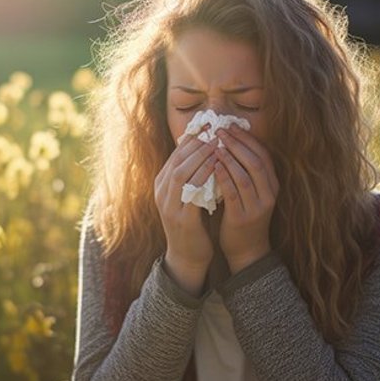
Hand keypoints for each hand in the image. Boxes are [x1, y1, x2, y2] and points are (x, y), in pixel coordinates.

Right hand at [154, 133, 220, 293]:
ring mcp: (169, 206)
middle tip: (214, 129)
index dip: (191, 138)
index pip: (175, 155)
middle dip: (196, 143)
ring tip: (217, 143)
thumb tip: (206, 148)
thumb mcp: (188, 195)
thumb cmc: (192, 222)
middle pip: (176, 160)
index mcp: (162, 185)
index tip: (208, 124)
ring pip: (181, 172)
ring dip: (200, 156)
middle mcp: (161, 193)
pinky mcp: (181, 218)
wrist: (187, 256)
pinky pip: (192, 191)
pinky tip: (218, 166)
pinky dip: (204, 176)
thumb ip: (192, 175)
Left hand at [214, 124, 279, 273]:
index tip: (232, 126)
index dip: (248, 139)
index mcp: (272, 185)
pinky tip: (213, 166)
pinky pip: (233, 193)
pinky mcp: (243, 217)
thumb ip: (245, 171)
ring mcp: (257, 207)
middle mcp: (269, 194)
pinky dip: (224, 177)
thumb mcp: (250, 192)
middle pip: (256, 162)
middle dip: (238, 144)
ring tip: (215, 145)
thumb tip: (228, 143)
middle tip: (220, 131)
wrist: (247, 250)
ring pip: (245, 175)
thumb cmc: (244, 216)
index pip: (263, 155)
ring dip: (230, 158)